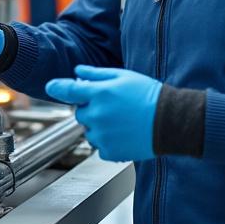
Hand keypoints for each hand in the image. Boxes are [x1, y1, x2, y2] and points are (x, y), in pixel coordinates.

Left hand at [45, 65, 160, 161]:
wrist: (172, 121)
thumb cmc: (150, 95)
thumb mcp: (123, 77)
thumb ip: (96, 75)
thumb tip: (77, 72)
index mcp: (99, 94)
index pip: (68, 90)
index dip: (57, 87)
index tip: (52, 87)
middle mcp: (97, 115)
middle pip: (80, 113)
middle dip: (90, 109)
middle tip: (112, 106)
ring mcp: (103, 135)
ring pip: (89, 131)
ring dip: (99, 127)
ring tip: (121, 122)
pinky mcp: (111, 152)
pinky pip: (100, 147)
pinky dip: (108, 142)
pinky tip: (124, 134)